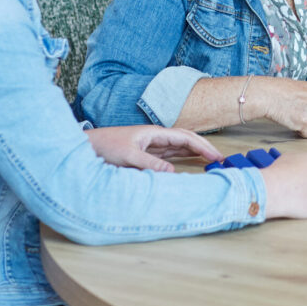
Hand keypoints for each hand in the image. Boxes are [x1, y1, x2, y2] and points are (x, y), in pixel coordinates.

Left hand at [85, 125, 222, 171]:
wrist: (86, 147)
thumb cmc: (105, 147)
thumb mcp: (128, 157)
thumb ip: (150, 164)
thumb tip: (173, 172)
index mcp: (154, 133)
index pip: (185, 138)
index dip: (203, 146)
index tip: (216, 156)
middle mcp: (155, 137)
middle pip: (186, 140)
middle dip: (204, 148)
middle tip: (221, 159)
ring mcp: (152, 145)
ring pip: (180, 147)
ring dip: (196, 152)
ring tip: (212, 161)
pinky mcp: (146, 153)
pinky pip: (171, 154)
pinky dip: (184, 157)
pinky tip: (192, 162)